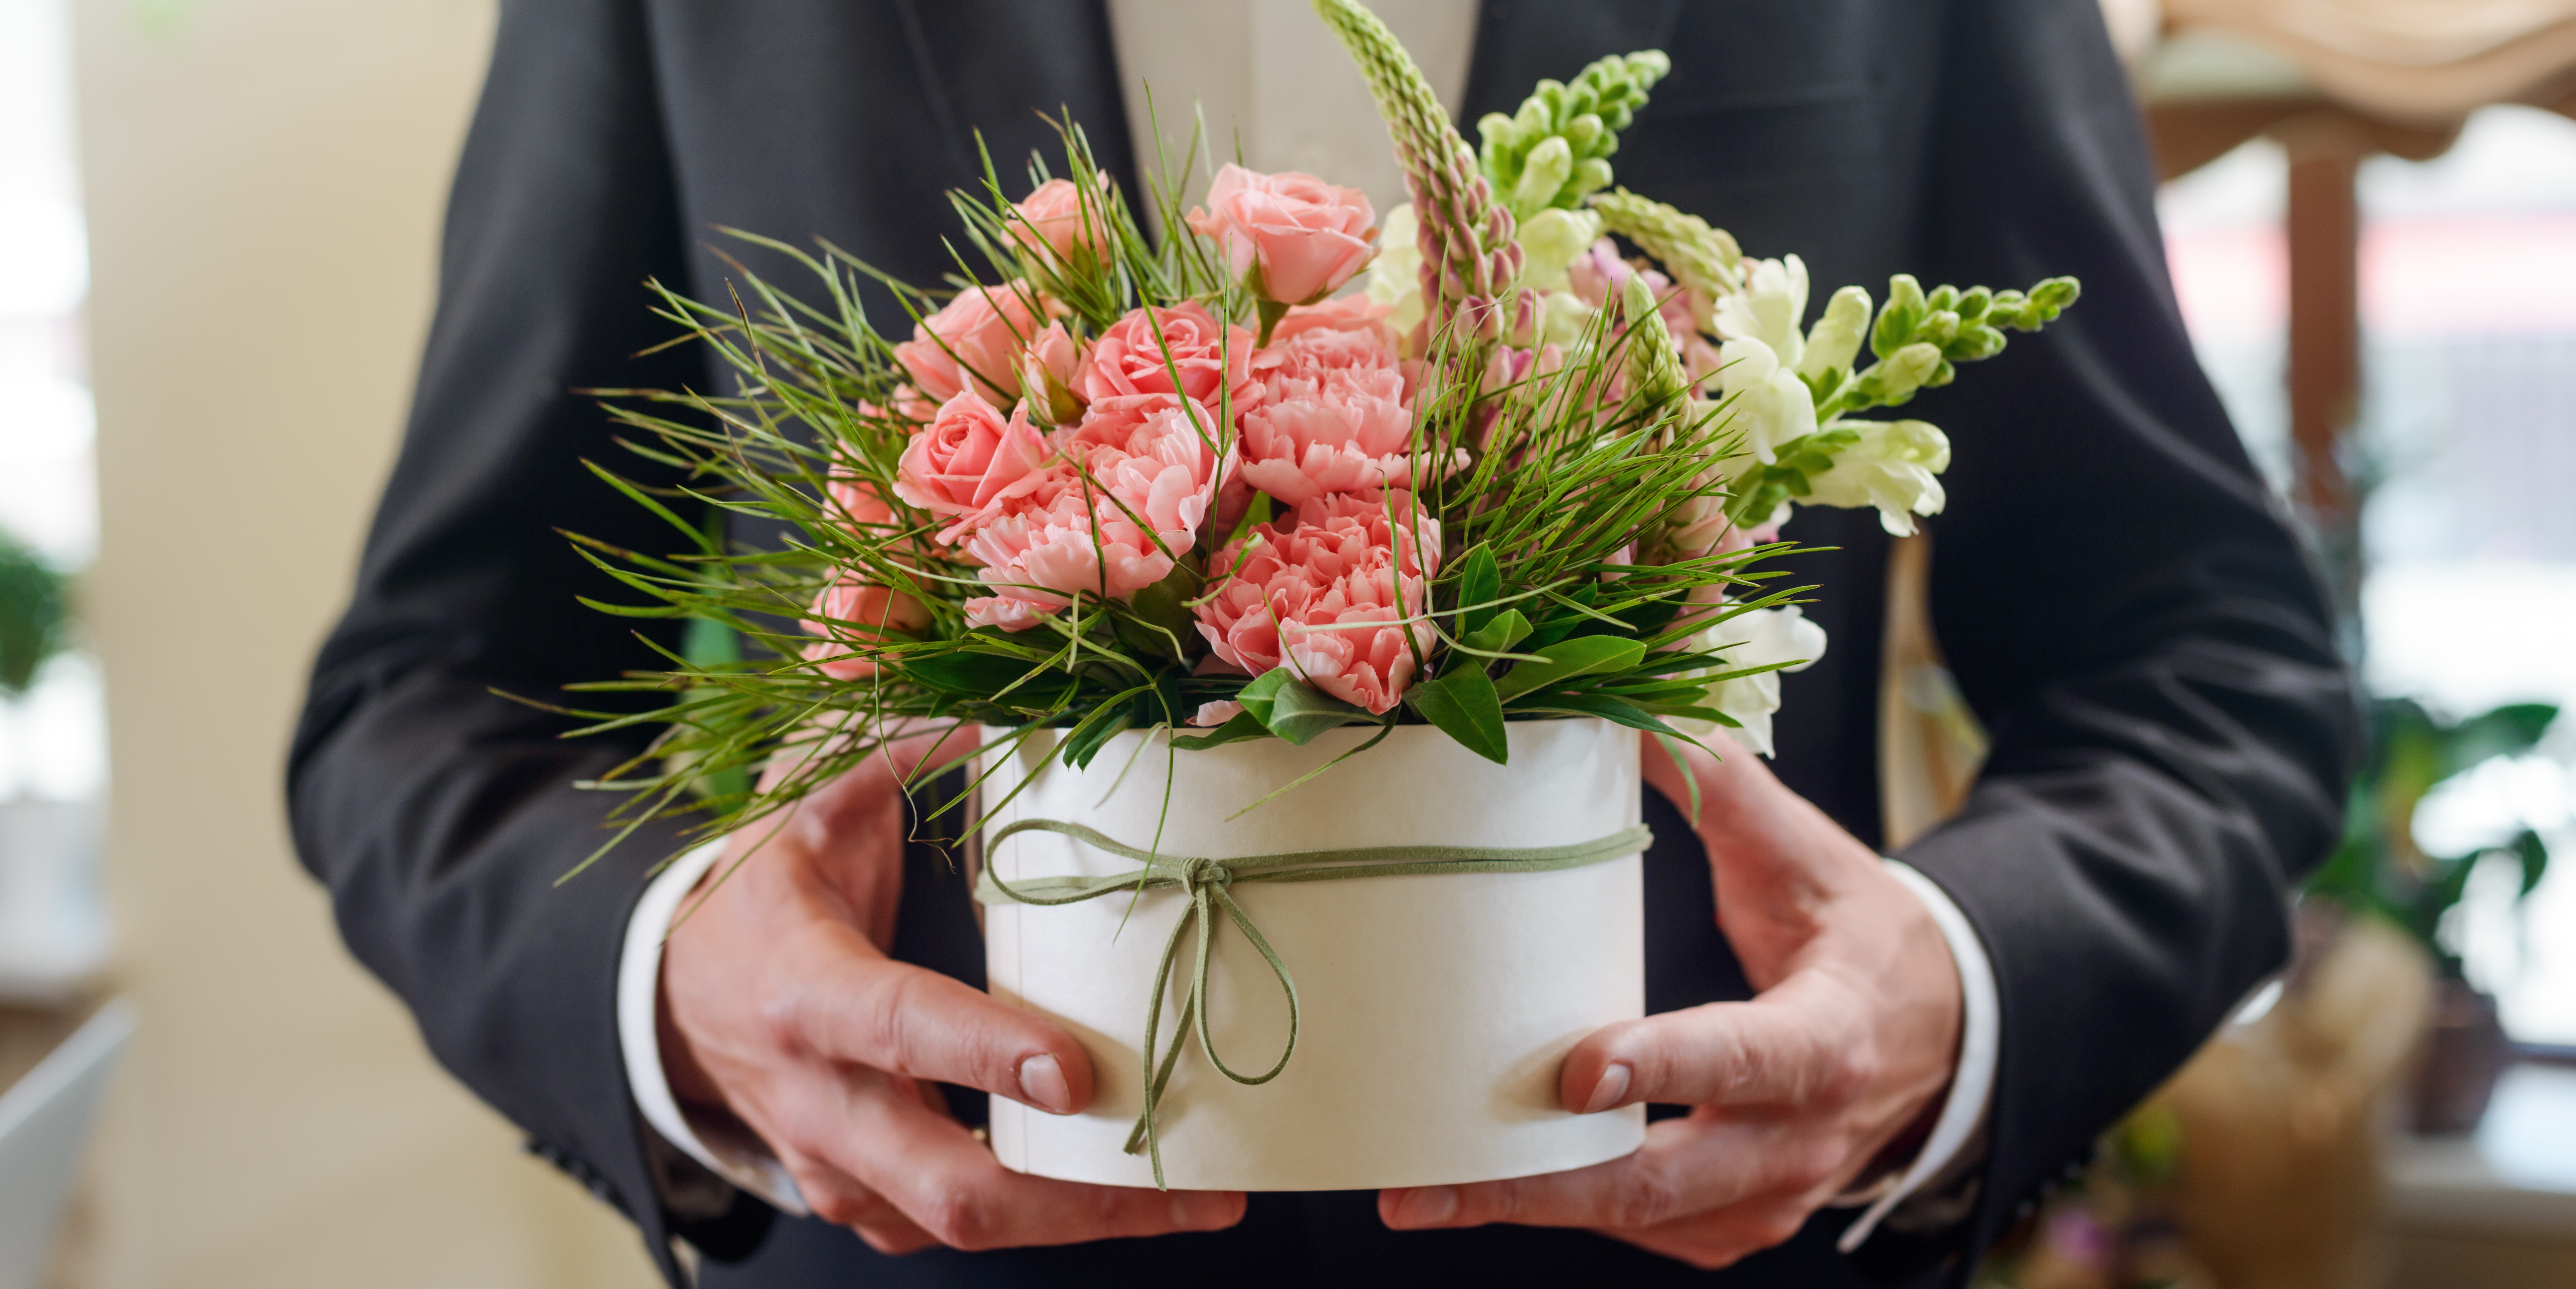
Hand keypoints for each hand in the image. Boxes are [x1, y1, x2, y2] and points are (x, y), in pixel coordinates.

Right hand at [659, 723, 1246, 1252]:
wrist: (678, 997)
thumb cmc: (766, 893)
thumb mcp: (813, 809)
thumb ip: (900, 754)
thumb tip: (998, 710)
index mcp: (805, 989)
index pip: (901, 1027)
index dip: (985, 1054)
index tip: (1077, 1074)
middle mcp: (819, 1097)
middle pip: (948, 1183)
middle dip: (1076, 1196)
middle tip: (1194, 1184)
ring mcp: (837, 1166)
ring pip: (960, 1226)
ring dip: (1083, 1222)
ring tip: (1200, 1200)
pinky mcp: (859, 1201)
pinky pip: (950, 1234)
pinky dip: (1042, 1225)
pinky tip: (1130, 1202)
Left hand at [1377, 735, 1962, 1267]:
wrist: (1943, 1036)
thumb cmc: (1858, 931)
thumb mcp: (1806, 853)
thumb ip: (1720, 782)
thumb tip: (1630, 701)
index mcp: (1828, 1038)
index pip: (1744, 1057)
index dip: (1663, 1067)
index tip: (1574, 1071)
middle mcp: (1800, 1138)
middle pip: (1663, 1177)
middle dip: (1537, 1185)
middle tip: (1421, 1183)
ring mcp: (1771, 1197)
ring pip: (1640, 1217)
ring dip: (1529, 1208)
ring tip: (1417, 1189)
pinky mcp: (1741, 1225)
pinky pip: (1646, 1230)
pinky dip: (1566, 1214)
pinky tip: (1483, 1189)